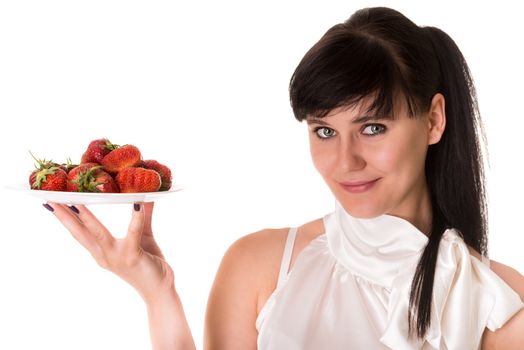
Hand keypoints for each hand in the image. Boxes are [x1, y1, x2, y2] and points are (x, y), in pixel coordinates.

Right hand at [44, 202, 173, 303]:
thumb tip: (143, 197)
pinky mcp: (132, 256)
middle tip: (51, 199)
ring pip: (97, 233)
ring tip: (76, 201)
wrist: (160, 290)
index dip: (65, 217)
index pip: (79, 231)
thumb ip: (141, 218)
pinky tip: (137, 204)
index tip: (53, 201)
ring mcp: (116, 257)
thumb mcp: (142, 237)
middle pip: (79, 233)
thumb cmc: (149, 265)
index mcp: (101, 251)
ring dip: (86, 217)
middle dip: (64, 216)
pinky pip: (133, 234)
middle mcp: (104, 255)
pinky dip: (135, 219)